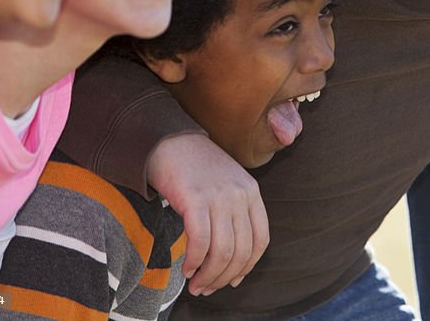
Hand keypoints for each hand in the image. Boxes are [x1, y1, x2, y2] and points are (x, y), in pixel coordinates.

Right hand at [147, 134, 268, 295]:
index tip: (232, 281)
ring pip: (222, 251)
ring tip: (195, 284)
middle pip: (241, 251)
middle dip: (223, 277)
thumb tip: (230, 259)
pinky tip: (186, 269)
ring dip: (208, 276)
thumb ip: (233, 214)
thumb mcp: (226, 186)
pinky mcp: (196, 199)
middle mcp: (240, 194)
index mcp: (252, 192)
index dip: (247, 267)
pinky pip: (200, 242)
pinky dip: (194, 262)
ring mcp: (219, 196)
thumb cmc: (195, 168)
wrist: (169, 140)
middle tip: (206, 289)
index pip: (260, 241)